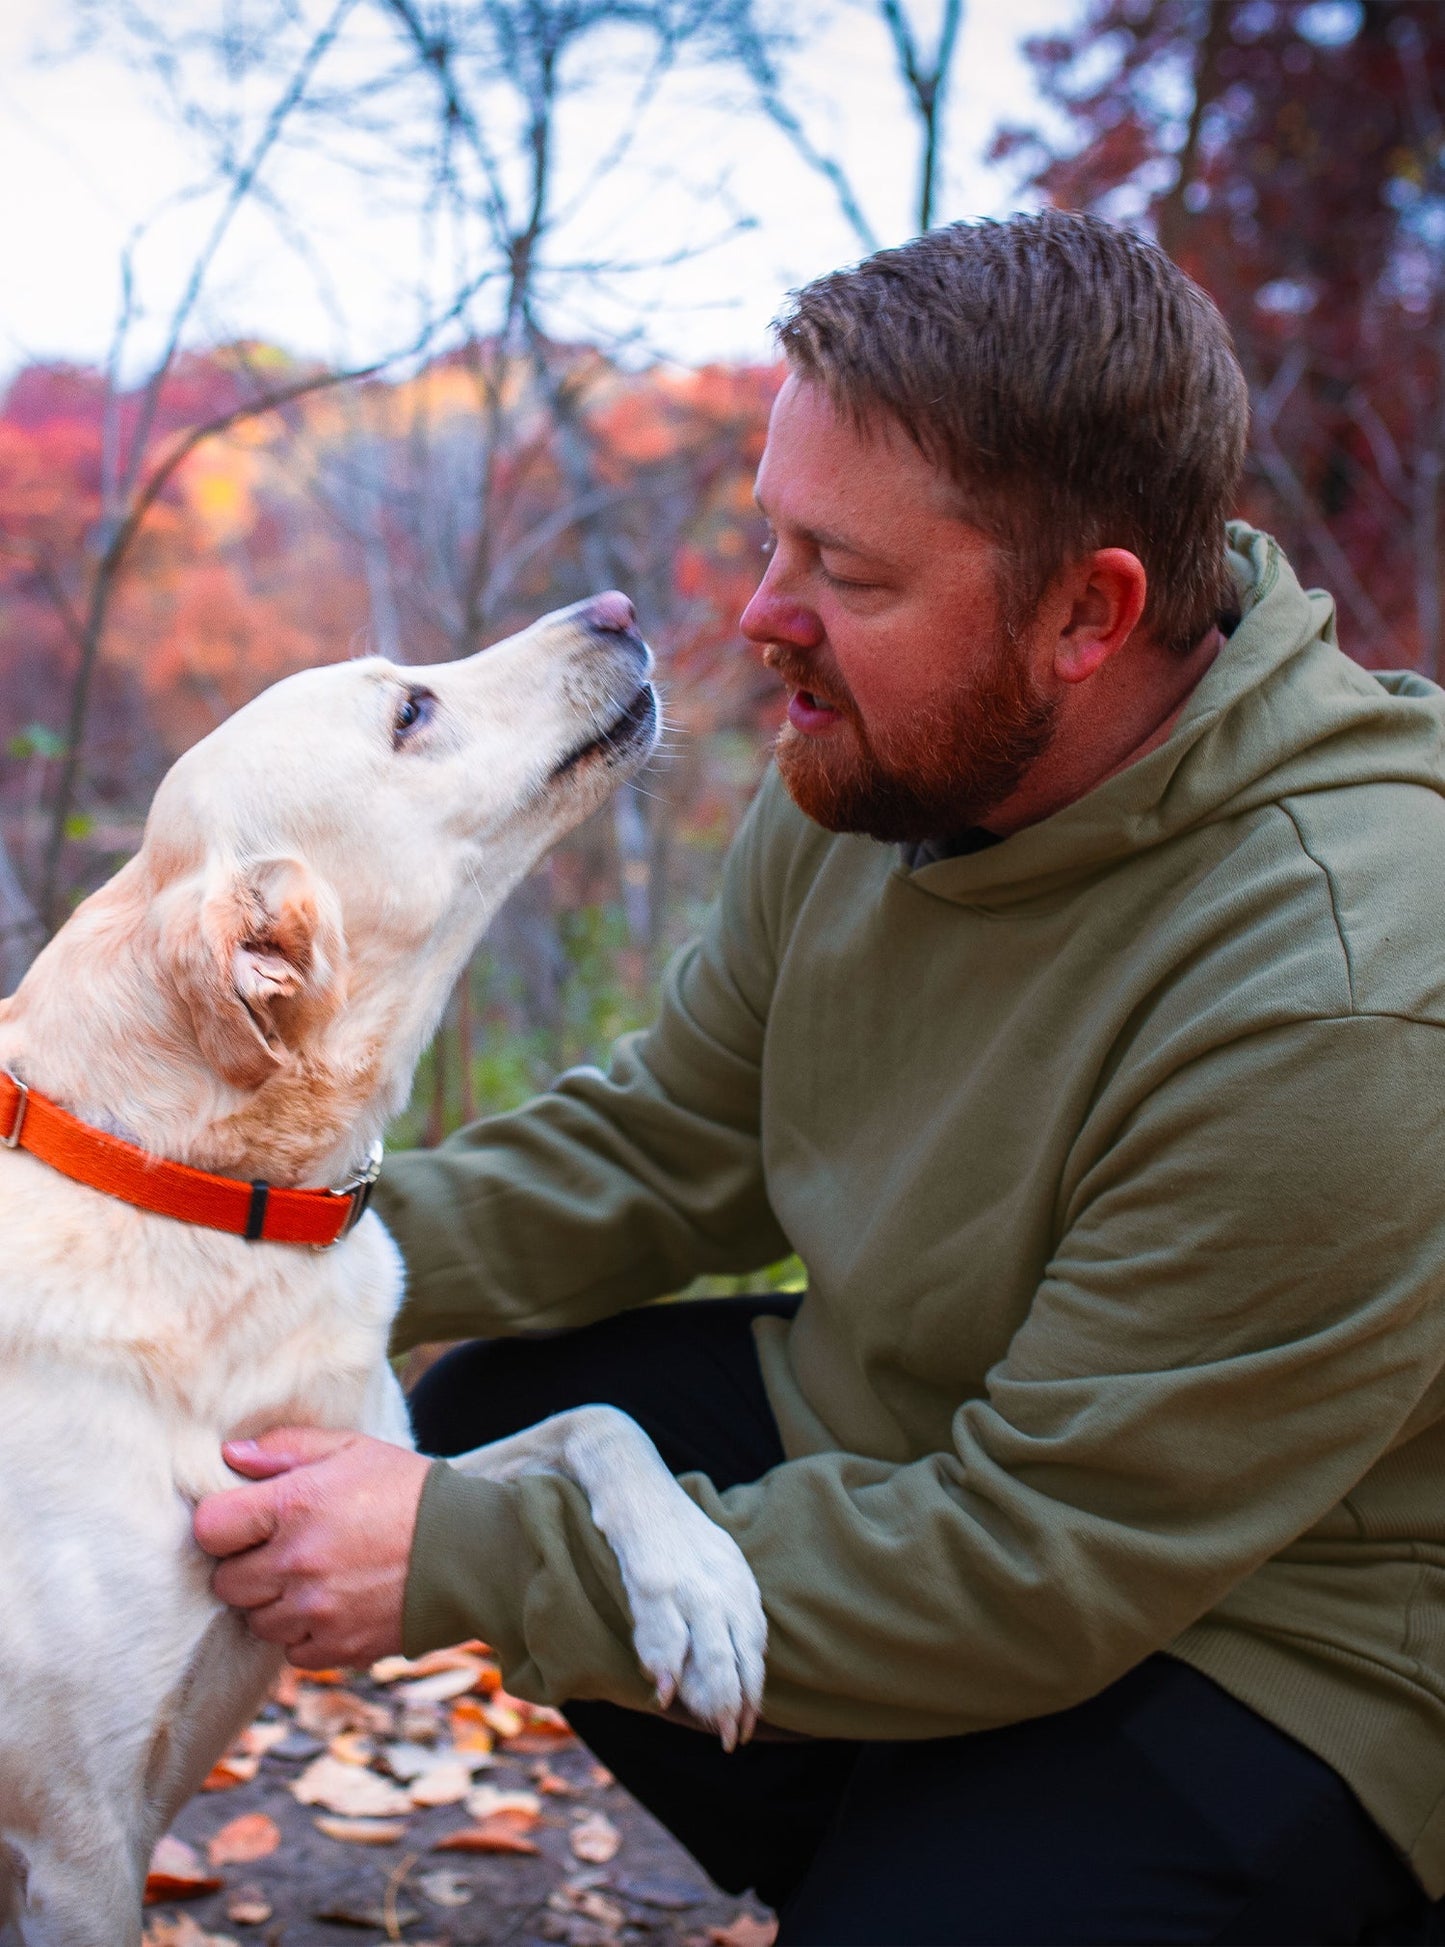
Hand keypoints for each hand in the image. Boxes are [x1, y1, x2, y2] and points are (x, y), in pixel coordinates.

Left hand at [193, 1427, 431, 1668]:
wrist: (472, 1549)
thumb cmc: (408, 1490)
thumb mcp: (351, 1448)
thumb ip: (286, 1447)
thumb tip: (230, 1454)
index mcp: (294, 1505)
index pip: (210, 1529)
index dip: (223, 1525)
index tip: (246, 1522)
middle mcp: (296, 1563)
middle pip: (226, 1583)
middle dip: (247, 1567)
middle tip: (283, 1550)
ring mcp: (315, 1611)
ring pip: (256, 1621)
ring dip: (274, 1603)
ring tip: (313, 1578)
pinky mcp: (338, 1647)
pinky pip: (292, 1652)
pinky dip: (305, 1634)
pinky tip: (333, 1606)